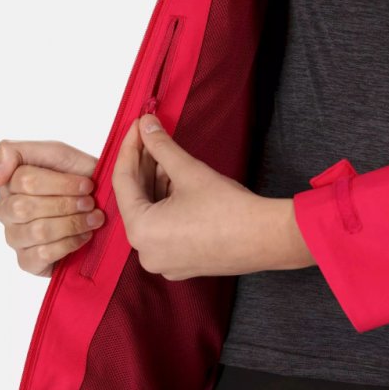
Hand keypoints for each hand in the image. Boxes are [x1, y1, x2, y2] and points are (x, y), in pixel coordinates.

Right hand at [0, 140, 104, 276]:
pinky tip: (84, 236)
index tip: (87, 185)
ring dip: (72, 224)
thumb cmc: (76, 178)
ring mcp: (14, 238)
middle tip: (89, 203)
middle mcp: (6, 211)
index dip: (61, 183)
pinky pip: (42, 255)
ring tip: (92, 219)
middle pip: (25, 208)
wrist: (104, 205)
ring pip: (36, 231)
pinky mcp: (27, 262)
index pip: (24, 181)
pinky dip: (69, 244)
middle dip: (65, 204)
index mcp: (8, 183)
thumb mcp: (54, 153)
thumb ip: (14, 152)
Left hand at [111, 114, 315, 279]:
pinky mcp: (179, 263)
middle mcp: (145, 252)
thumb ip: (161, 146)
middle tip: (150, 137)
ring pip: (150, 215)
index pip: (122, 182)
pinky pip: (163, 230)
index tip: (137, 126)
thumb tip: (146, 126)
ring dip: (155, 185)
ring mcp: (163, 261)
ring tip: (167, 156)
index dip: (130, 148)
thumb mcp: (188, 171)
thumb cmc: (229, 211)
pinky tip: (176, 181)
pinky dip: (166, 206)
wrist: (266, 239)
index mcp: (141, 231)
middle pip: (135, 200)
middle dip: (144, 166)